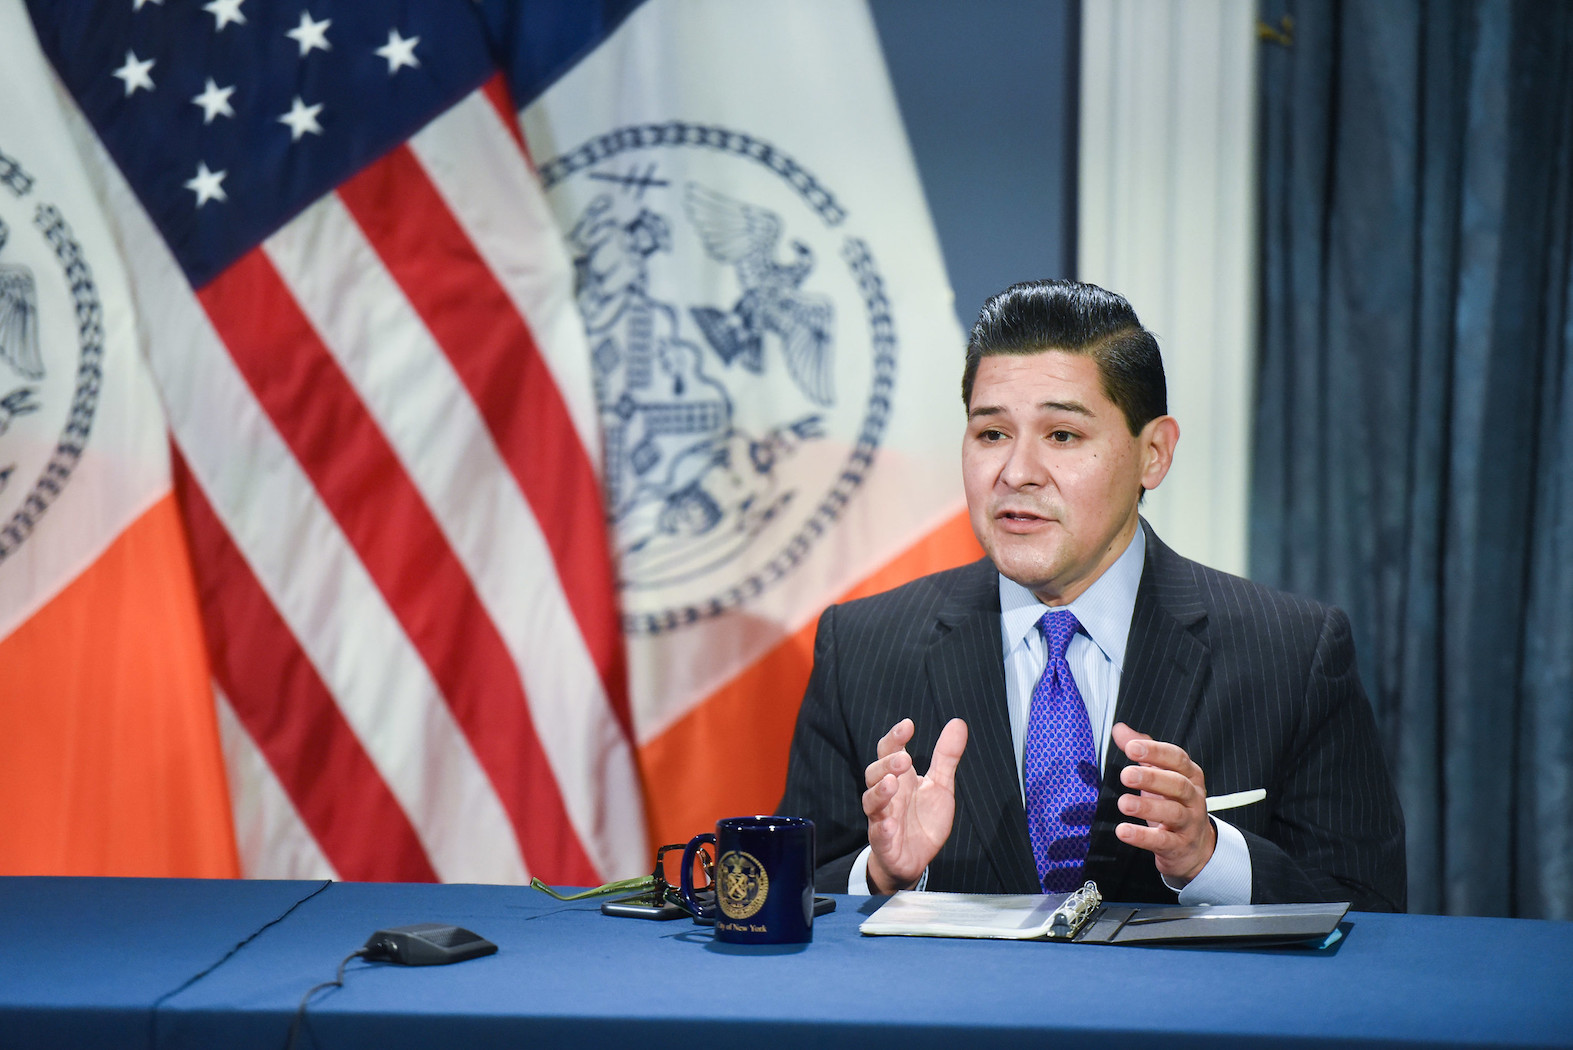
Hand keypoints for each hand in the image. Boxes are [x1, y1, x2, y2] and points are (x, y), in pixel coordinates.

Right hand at [861, 717, 967, 893]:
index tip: (908, 726)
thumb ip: (946, 756)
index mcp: (900, 778)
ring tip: (892, 783)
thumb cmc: (923, 818)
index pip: (889, 751)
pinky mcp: (885, 843)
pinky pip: (878, 834)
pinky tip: (890, 824)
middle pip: (875, 773)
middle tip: (904, 759)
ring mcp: (883, 818)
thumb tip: (958, 723)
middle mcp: (887, 795)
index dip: (895, 738)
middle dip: (887, 764)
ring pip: (871, 801)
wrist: (915, 858)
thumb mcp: (940, 785)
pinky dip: (882, 828)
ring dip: (879, 792)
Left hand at [1111, 722, 1214, 884]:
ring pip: (1173, 813)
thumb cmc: (1173, 803)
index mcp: (1190, 775)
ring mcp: (1189, 823)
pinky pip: (1163, 841)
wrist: (1195, 848)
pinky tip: (1123, 831)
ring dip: (1147, 807)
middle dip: (1151, 778)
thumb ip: (1143, 751)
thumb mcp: (1161, 775)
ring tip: (1123, 803)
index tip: (1131, 747)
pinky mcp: (1179, 846)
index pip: (1176, 758)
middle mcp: (1193, 797)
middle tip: (1126, 775)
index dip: (1155, 752)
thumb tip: (1119, 729)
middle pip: (1177, 784)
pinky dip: (1143, 837)